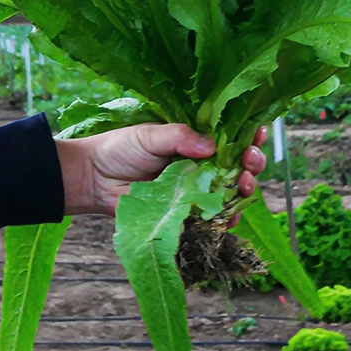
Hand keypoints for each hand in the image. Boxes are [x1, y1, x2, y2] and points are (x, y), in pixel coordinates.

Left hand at [55, 124, 266, 217]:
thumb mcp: (150, 135)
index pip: (229, 135)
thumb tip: (213, 145)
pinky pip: (212, 216)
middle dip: (252, 162)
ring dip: (245, 188)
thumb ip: (180, 136)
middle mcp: (200, 164)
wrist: (93, 179)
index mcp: (194, 140)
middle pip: (238, 164)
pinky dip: (226, 217)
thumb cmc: (120, 149)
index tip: (257, 133)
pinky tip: (231, 214)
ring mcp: (195, 189)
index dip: (247, 134)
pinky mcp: (186, 212)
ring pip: (231, 190)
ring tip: (245, 184)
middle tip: (251, 161)